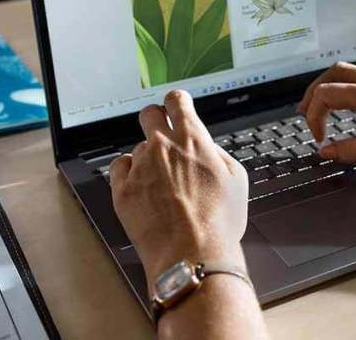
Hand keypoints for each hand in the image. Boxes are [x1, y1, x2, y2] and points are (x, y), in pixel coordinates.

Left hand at [109, 91, 248, 282]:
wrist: (192, 256)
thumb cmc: (218, 223)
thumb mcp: (236, 179)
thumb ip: (217, 153)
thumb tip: (206, 146)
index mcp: (193, 139)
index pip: (176, 100)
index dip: (177, 102)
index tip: (176, 106)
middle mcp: (162, 146)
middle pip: (148, 113)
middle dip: (155, 119)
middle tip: (162, 136)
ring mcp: (140, 167)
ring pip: (137, 148)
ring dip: (148, 159)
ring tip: (162, 186)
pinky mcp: (122, 189)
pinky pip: (119, 168)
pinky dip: (129, 174)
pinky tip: (143, 189)